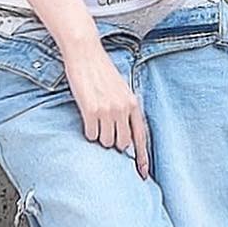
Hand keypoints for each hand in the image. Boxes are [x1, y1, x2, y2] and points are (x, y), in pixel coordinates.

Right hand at [61, 42, 151, 178]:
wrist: (85, 53)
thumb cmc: (102, 70)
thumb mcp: (121, 88)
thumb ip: (126, 109)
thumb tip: (126, 134)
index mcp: (132, 103)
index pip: (141, 136)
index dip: (142, 157)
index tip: (142, 173)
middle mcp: (123, 108)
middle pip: (122, 144)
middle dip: (114, 141)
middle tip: (105, 129)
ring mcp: (107, 110)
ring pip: (106, 141)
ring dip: (99, 136)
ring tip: (95, 119)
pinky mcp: (91, 110)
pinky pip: (91, 135)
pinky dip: (88, 131)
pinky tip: (87, 118)